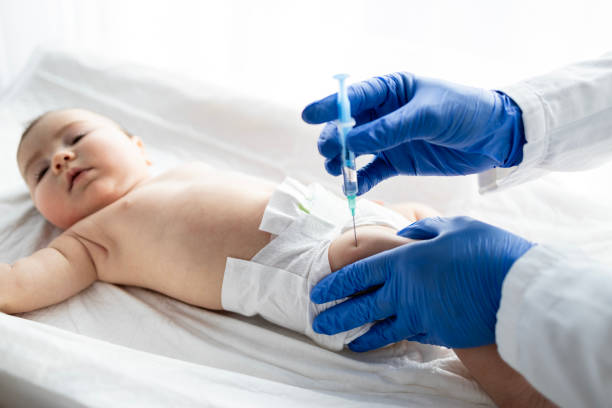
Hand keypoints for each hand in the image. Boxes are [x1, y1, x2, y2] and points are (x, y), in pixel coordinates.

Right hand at [302, 73, 525, 193]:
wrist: (495, 137)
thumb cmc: (464, 112)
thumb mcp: (428, 115)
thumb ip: (389, 129)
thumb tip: (350, 140)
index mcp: (392, 90)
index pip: (354, 97)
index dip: (330, 106)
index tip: (309, 116)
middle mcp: (385, 114)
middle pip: (348, 126)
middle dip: (334, 138)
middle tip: (328, 152)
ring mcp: (390, 138)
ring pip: (355, 149)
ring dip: (343, 160)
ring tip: (337, 169)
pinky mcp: (398, 160)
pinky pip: (372, 170)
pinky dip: (362, 179)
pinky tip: (354, 187)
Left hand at [310, 216, 532, 350]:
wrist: (520, 289)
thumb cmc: (487, 249)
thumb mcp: (453, 225)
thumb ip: (423, 228)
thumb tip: (405, 233)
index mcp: (404, 260)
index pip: (359, 273)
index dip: (336, 284)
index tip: (319, 293)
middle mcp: (406, 291)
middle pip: (362, 306)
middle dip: (337, 316)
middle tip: (319, 323)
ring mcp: (421, 316)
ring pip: (382, 329)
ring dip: (362, 337)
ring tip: (347, 344)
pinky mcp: (440, 333)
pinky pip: (412, 336)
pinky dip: (398, 339)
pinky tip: (389, 342)